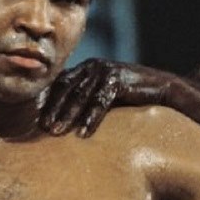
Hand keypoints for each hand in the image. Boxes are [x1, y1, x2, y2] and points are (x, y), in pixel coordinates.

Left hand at [38, 59, 172, 136]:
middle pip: (66, 88)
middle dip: (53, 109)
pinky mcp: (118, 80)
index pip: (60, 83)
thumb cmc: (130, 95)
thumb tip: (62, 119)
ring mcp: (105, 71)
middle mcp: (93, 66)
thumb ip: (86, 99)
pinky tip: (83, 133)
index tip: (37, 120)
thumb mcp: (103, 94)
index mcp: (85, 68)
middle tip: (43, 128)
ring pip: (80, 95)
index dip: (48, 101)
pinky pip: (100, 101)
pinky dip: (90, 118)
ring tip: (56, 133)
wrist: (162, 88)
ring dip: (67, 116)